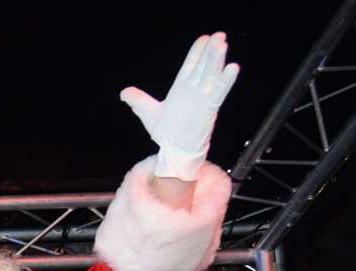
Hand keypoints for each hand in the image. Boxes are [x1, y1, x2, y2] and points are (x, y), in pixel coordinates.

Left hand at [120, 32, 239, 180]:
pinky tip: (232, 68)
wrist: (174, 150)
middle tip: (219, 35)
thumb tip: (123, 93)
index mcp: (181, 89)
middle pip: (203, 66)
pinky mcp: (209, 108)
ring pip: (212, 75)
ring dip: (217, 60)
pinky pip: (219, 92)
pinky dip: (225, 80)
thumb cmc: (166, 132)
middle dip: (211, 51)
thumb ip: (138, 101)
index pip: (190, 66)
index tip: (204, 38)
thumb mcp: (149, 113)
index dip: (197, 52)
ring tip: (222, 44)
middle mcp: (194, 91)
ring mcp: (203, 98)